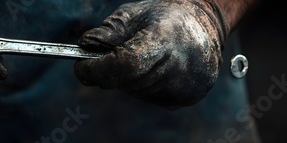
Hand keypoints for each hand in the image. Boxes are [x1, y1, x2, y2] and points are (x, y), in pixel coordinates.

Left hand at [75, 0, 226, 108]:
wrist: (205, 25)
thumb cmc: (164, 16)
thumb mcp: (132, 14)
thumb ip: (107, 32)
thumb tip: (85, 48)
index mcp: (165, 40)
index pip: (125, 65)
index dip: (98, 70)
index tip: (81, 67)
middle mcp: (180, 66)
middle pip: (126, 81)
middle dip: (109, 72)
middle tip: (107, 58)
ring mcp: (186, 86)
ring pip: (136, 92)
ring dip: (128, 79)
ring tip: (141, 57)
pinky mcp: (187, 97)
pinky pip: (150, 97)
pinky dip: (144, 85)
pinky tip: (156, 68)